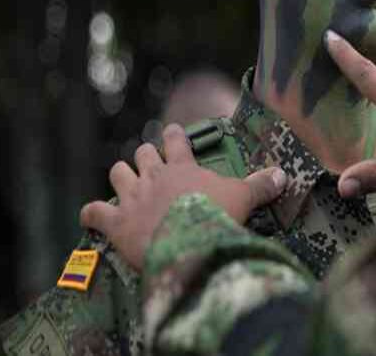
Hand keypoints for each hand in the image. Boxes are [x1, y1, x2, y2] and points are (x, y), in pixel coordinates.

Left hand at [79, 124, 286, 269]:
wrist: (189, 244)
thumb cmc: (217, 216)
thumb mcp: (244, 198)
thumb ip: (261, 185)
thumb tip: (283, 175)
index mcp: (183, 167)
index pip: (177, 140)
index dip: (175, 135)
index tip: (174, 131)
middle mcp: (154, 176)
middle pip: (142, 153)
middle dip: (145, 157)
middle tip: (151, 164)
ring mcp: (132, 197)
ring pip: (117, 173)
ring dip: (121, 177)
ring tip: (126, 183)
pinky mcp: (115, 222)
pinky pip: (94, 213)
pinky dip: (92, 214)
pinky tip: (92, 216)